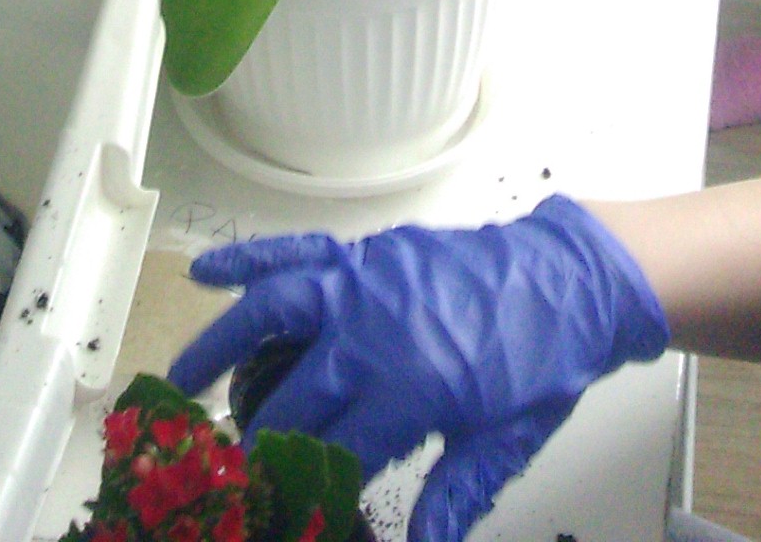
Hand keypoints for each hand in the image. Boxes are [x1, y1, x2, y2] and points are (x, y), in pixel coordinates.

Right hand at [171, 200, 667, 541]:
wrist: (576, 281)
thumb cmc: (544, 365)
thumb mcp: (505, 444)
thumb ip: (454, 494)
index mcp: (416, 387)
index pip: (339, 452)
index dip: (307, 487)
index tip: (281, 509)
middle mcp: (379, 330)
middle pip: (298, 395)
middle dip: (261, 439)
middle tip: (231, 471)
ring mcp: (368, 282)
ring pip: (274, 309)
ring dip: (222, 342)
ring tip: (184, 380)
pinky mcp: (370, 252)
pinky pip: (299, 251)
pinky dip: (251, 258)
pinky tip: (208, 272)